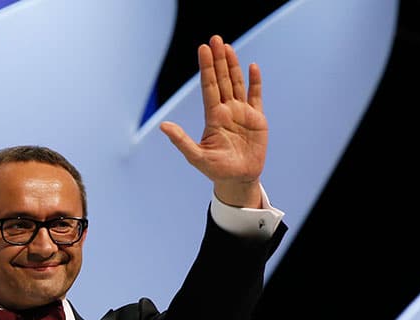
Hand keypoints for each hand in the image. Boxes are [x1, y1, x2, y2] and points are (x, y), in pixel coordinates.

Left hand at [160, 34, 266, 207]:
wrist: (238, 180)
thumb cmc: (216, 170)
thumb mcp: (196, 156)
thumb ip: (181, 141)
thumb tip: (163, 126)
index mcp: (213, 117)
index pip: (209, 87)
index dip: (206, 68)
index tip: (203, 49)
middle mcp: (226, 111)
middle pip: (222, 80)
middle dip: (219, 60)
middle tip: (215, 39)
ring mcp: (242, 113)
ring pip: (237, 83)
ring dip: (233, 65)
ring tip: (228, 47)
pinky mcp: (257, 119)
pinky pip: (255, 96)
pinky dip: (255, 82)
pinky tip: (252, 67)